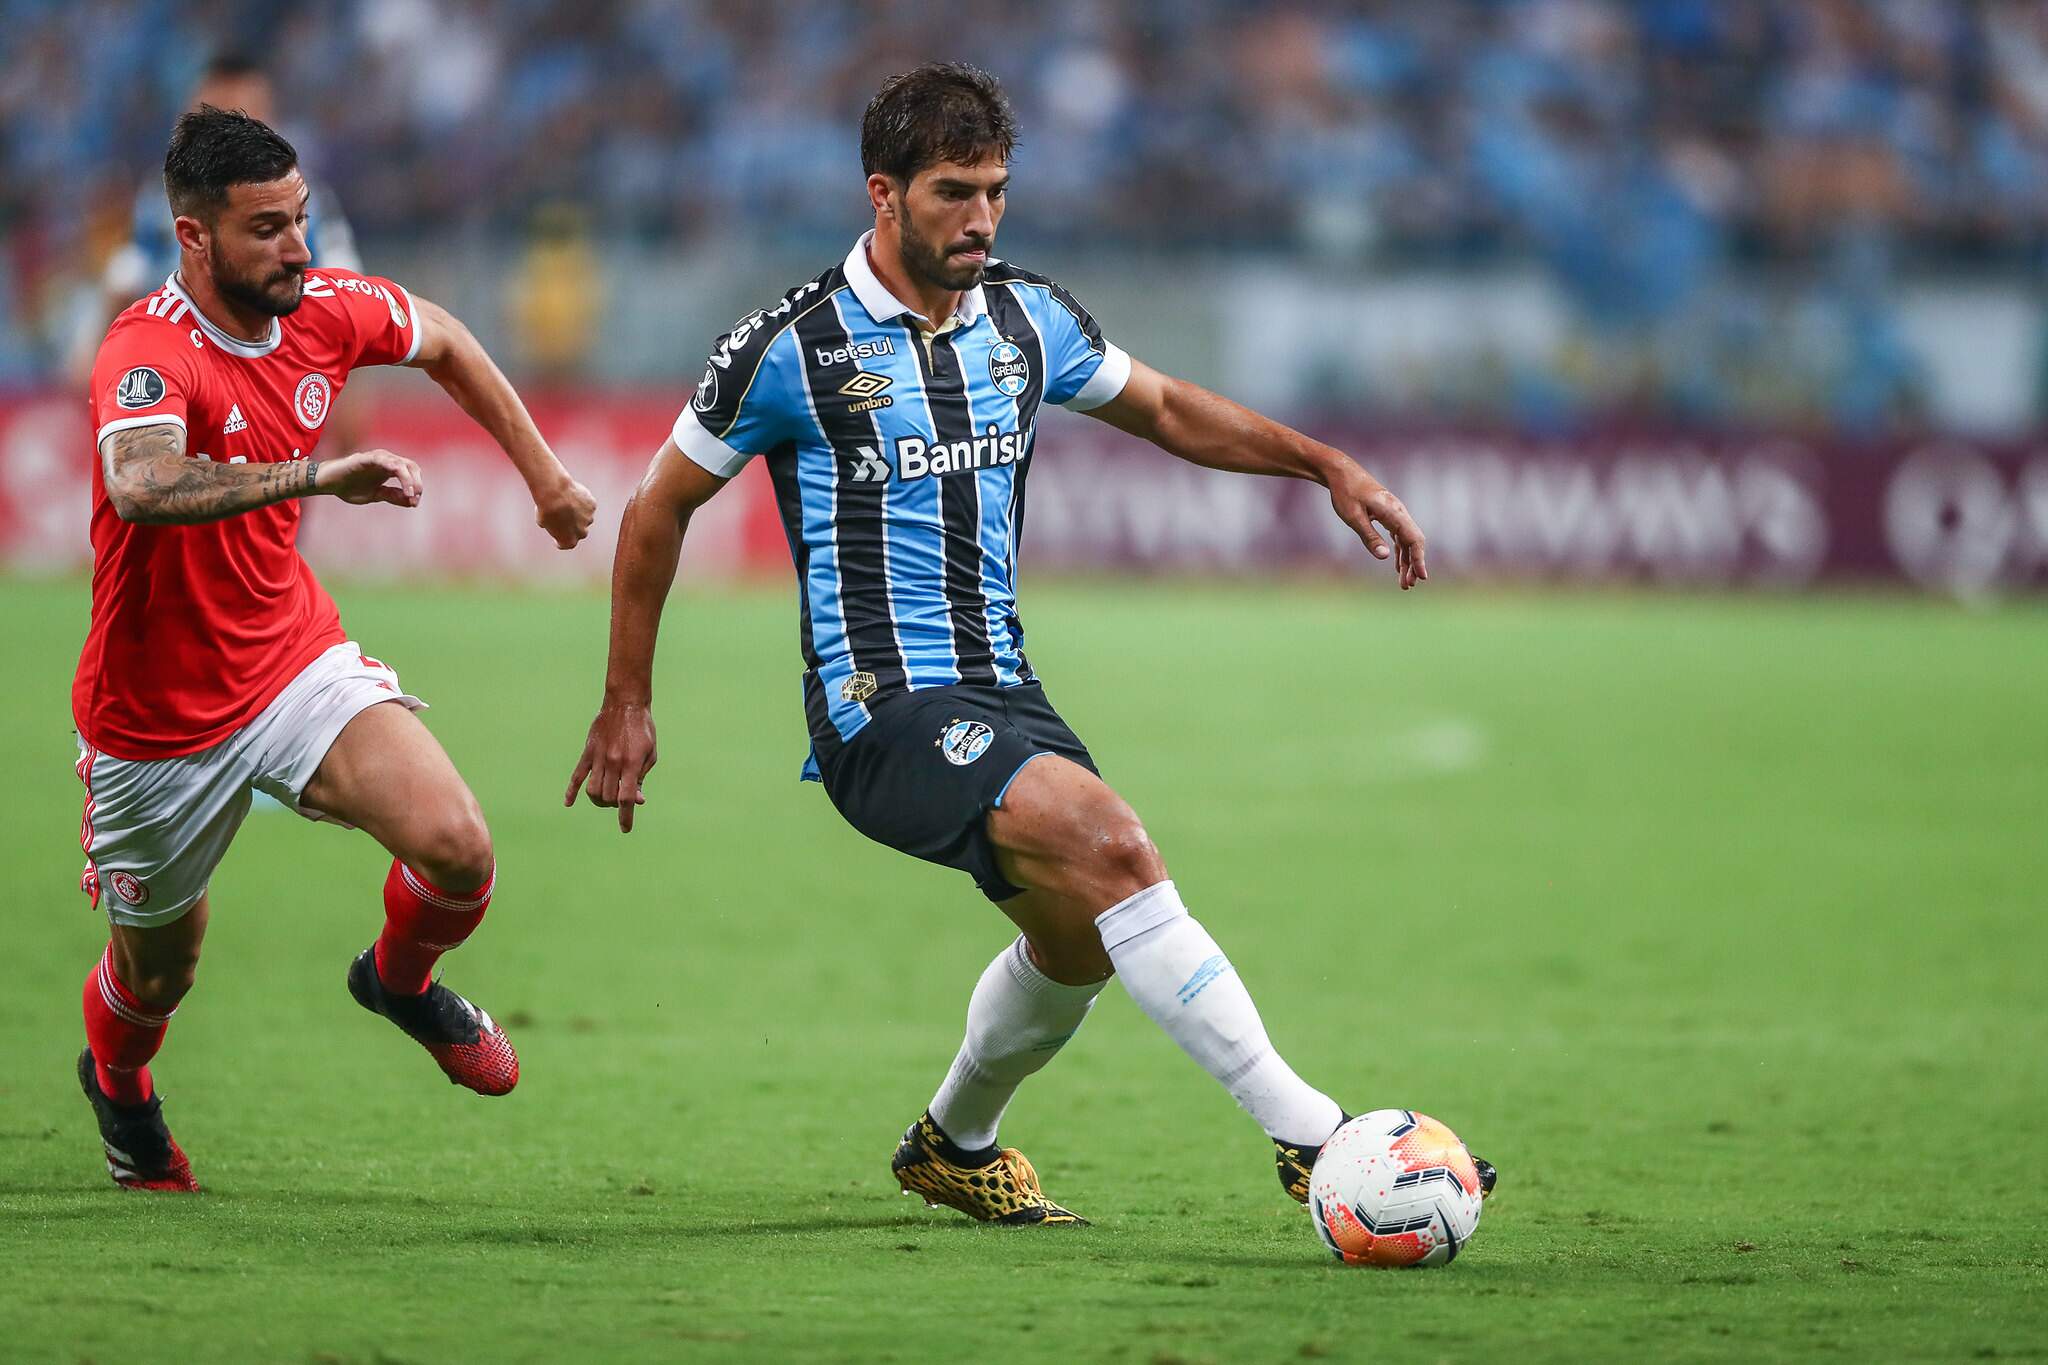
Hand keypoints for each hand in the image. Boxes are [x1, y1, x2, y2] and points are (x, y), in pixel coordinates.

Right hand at [314, 448, 422, 507]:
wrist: (328, 483)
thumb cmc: (350, 486)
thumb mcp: (376, 495)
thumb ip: (393, 496)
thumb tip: (413, 502)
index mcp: (390, 469)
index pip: (412, 473)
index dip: (417, 487)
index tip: (414, 503)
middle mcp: (386, 461)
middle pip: (411, 466)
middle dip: (417, 482)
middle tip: (414, 497)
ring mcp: (376, 458)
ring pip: (400, 463)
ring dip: (408, 478)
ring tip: (410, 493)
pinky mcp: (364, 458)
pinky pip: (382, 459)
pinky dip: (393, 468)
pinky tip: (398, 478)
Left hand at [535, 473, 596, 548]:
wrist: (555, 494)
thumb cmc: (546, 509)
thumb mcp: (543, 521)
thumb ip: (551, 524)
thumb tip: (552, 520)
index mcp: (569, 541)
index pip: (567, 543)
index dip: (561, 538)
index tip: (557, 532)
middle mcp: (582, 533)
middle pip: (580, 531)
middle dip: (573, 526)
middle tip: (564, 516)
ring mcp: (589, 519)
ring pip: (585, 517)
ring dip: (579, 512)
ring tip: (567, 502)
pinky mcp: (592, 506)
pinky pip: (588, 505)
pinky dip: (582, 501)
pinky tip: (573, 495)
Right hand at [564, 701, 656, 832]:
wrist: (625, 704)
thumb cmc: (643, 730)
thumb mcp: (650, 755)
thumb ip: (641, 778)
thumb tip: (636, 800)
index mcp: (632, 764)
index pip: (626, 798)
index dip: (626, 816)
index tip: (626, 828)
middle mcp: (613, 762)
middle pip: (608, 797)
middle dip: (615, 805)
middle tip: (621, 799)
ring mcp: (598, 757)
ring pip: (592, 791)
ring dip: (599, 800)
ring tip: (606, 798)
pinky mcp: (588, 752)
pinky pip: (576, 775)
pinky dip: (571, 791)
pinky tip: (568, 803)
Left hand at [1329, 464, 1427, 589]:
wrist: (1341, 472)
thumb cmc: (1346, 493)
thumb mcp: (1354, 517)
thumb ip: (1369, 537)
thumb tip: (1385, 557)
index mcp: (1394, 512)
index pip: (1414, 539)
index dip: (1419, 559)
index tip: (1421, 577)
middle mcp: (1399, 512)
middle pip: (1413, 542)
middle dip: (1413, 565)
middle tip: (1408, 586)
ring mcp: (1395, 513)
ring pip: (1407, 540)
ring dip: (1407, 561)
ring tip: (1404, 582)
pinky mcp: (1388, 514)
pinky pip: (1399, 536)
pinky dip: (1400, 551)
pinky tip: (1397, 566)